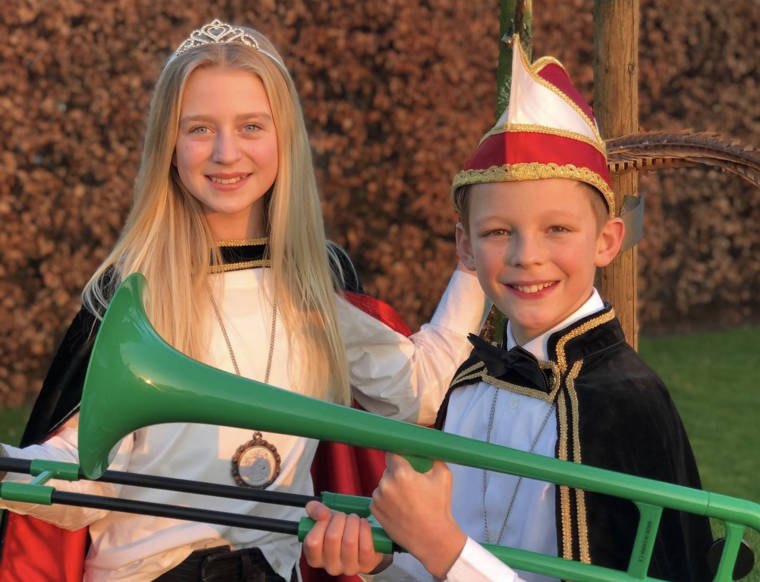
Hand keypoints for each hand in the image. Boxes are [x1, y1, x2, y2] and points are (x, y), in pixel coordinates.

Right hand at [302, 501, 389, 575]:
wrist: (362, 541)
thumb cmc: (339, 530)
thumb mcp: (324, 519)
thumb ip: (314, 510)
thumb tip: (322, 513)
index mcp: (315, 559)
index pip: (312, 542)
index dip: (321, 523)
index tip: (328, 516)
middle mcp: (331, 567)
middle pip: (332, 538)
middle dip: (339, 519)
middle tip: (344, 515)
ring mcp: (348, 569)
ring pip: (349, 541)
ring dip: (352, 522)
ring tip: (354, 518)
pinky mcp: (366, 565)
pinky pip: (365, 547)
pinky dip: (365, 529)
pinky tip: (363, 523)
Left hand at [371, 453, 466, 578]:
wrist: (432, 538)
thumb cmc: (439, 507)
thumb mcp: (444, 476)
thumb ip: (433, 457)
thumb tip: (426, 447)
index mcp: (402, 473)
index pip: (392, 454)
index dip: (399, 457)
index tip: (404, 461)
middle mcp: (386, 484)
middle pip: (388, 470)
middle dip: (397, 473)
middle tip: (411, 484)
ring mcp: (378, 498)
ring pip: (383, 484)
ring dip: (391, 487)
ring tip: (406, 500)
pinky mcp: (374, 510)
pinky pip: (379, 498)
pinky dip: (386, 500)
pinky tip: (399, 508)